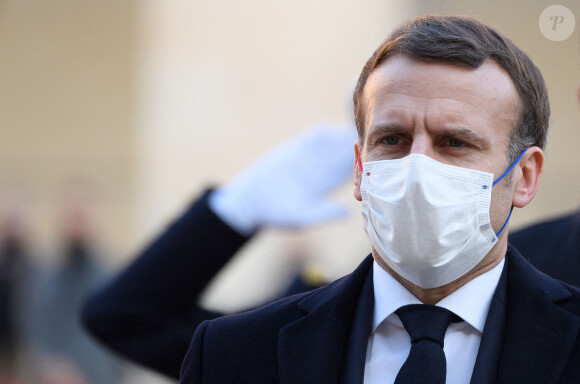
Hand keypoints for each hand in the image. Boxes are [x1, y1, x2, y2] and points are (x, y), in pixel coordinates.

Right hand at [209, 123, 356, 234]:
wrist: (250, 202)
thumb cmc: (276, 214)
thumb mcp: (302, 216)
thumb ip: (324, 212)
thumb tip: (347, 212)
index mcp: (325, 187)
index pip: (348, 174)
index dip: (362, 166)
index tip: (373, 159)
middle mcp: (319, 171)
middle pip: (343, 156)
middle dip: (356, 147)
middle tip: (370, 139)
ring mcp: (307, 159)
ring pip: (331, 145)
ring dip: (341, 137)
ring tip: (352, 128)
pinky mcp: (293, 150)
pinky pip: (311, 139)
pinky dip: (322, 133)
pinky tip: (329, 128)